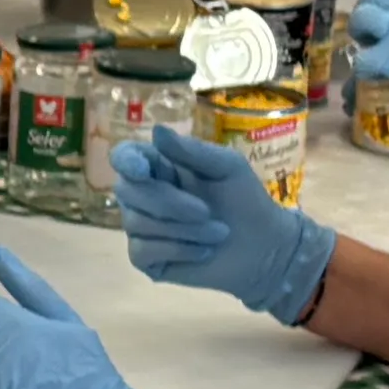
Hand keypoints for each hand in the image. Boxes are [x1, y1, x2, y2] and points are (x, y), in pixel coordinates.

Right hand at [111, 125, 337, 325]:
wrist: (264, 248)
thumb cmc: (245, 200)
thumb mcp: (226, 167)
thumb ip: (191, 151)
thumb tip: (156, 130)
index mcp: (159, 167)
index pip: (124, 157)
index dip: (127, 161)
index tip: (142, 170)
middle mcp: (142, 195)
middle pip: (129, 192)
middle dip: (170, 203)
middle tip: (207, 212)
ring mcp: (140, 228)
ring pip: (137, 223)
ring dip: (184, 229)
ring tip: (217, 233)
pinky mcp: (144, 258)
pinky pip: (143, 251)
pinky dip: (178, 250)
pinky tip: (203, 251)